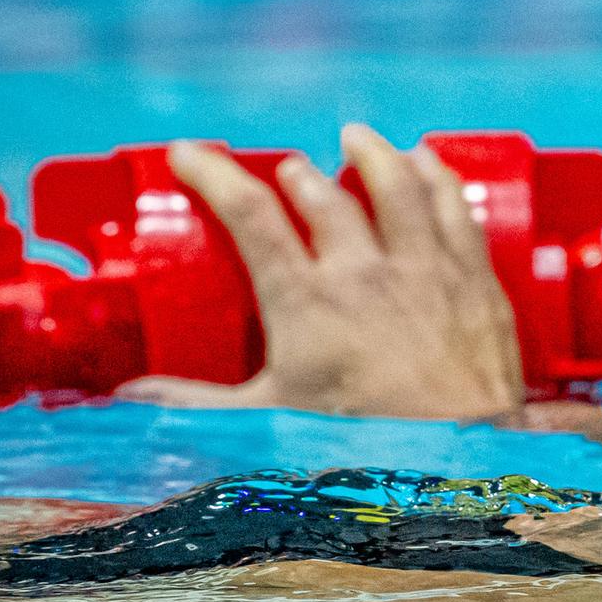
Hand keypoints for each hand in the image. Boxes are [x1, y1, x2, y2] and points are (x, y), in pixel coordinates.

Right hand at [116, 124, 525, 420]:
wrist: (463, 462)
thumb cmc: (362, 446)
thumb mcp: (270, 423)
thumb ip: (197, 406)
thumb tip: (128, 399)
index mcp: (306, 302)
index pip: (250, 215)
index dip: (214, 175)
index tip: (190, 154)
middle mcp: (366, 273)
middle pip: (324, 195)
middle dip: (300, 174)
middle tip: (289, 171)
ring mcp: (426, 270)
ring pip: (397, 185)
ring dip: (373, 155)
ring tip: (356, 139)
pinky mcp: (474, 279)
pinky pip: (454, 207)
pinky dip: (437, 176)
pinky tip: (427, 161)